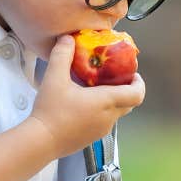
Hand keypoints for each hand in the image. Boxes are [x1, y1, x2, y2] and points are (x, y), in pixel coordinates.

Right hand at [30, 35, 145, 158]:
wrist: (41, 141)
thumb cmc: (51, 110)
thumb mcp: (54, 78)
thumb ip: (62, 55)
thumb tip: (67, 38)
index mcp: (106, 101)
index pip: (137, 94)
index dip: (139, 83)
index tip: (132, 74)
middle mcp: (109, 117)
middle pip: (129, 104)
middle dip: (126, 90)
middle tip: (113, 78)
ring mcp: (101, 130)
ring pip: (116, 114)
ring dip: (112, 101)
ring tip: (95, 90)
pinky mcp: (91, 139)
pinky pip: (104, 123)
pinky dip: (101, 112)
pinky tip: (83, 106)